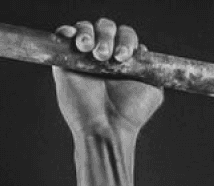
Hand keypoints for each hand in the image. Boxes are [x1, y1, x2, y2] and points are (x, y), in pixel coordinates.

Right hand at [52, 19, 162, 135]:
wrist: (108, 130)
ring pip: (84, 28)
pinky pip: (62, 37)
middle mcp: (104, 54)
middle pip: (105, 27)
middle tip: (106, 56)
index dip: (125, 39)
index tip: (124, 56)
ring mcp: (84, 57)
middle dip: (107, 36)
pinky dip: (66, 32)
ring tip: (91, 52)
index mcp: (123, 58)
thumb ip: (151, 71)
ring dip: (88, 33)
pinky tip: (74, 41)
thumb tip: (144, 51)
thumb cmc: (129, 115)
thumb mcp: (152, 92)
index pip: (124, 35)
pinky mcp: (65, 62)